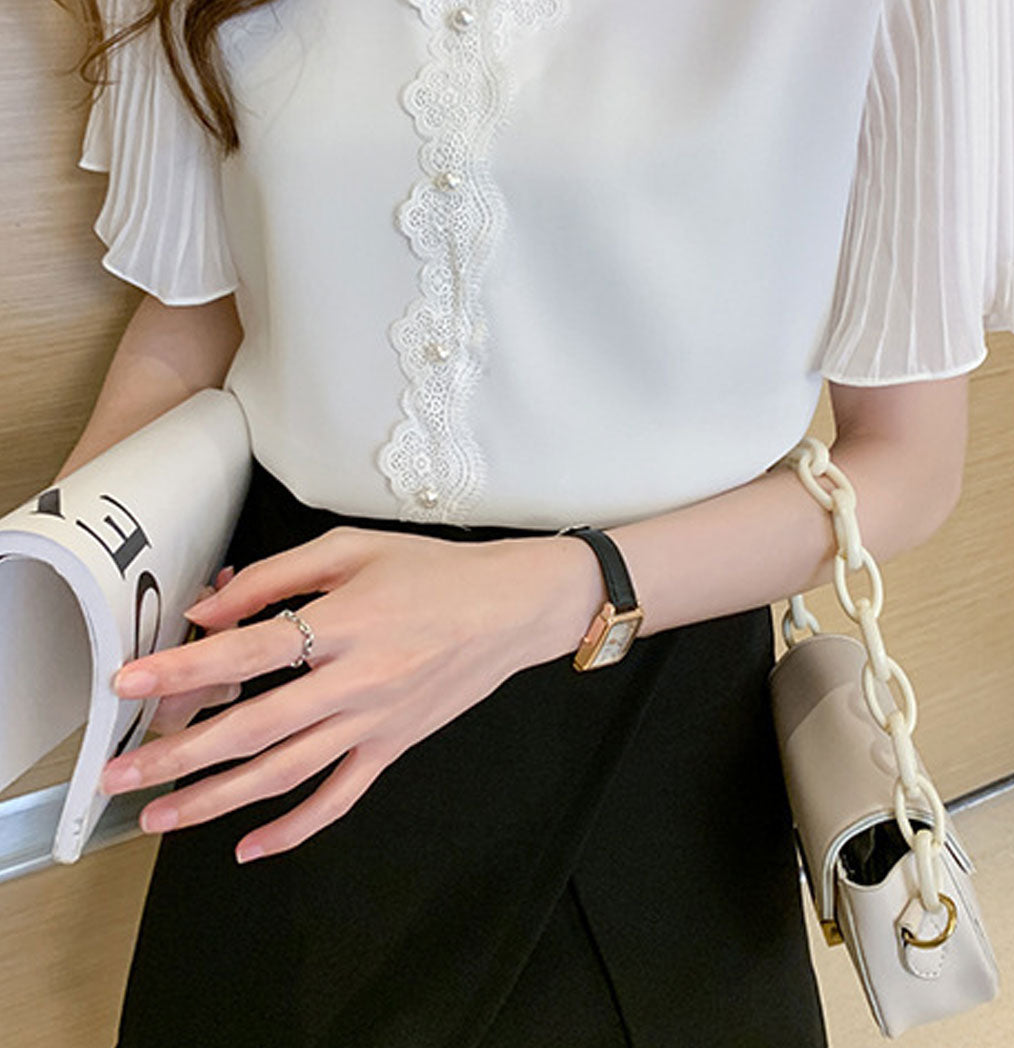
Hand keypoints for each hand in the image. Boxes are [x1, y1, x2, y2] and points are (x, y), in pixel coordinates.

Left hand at [99, 526, 596, 861]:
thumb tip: (209, 613)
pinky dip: (294, 828)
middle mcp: (356, 681)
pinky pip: (338, 798)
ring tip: (159, 817)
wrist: (512, 608)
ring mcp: (374, 723)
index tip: (129, 683)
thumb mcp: (352, 549)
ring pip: (284, 773)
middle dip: (179, 754)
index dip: (186, 669)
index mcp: (345, 622)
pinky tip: (249, 847)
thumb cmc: (431, 570)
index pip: (250, 650)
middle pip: (254, 727)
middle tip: (120, 773)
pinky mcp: (392, 748)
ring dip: (216, 801)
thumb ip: (276, 577)